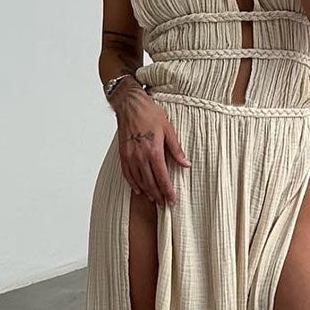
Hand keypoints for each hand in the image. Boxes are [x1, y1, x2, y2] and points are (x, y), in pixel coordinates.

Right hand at [111, 82, 190, 205]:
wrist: (130, 105)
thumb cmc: (150, 114)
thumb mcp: (168, 129)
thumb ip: (176, 149)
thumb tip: (186, 164)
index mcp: (154, 151)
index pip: (162, 178)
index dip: (168, 191)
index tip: (172, 200)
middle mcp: (140, 157)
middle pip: (150, 183)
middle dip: (158, 195)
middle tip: (164, 204)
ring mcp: (130, 157)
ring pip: (139, 181)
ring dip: (147, 192)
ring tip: (154, 198)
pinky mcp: (123, 154)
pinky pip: (127, 174)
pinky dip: (134, 184)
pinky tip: (139, 189)